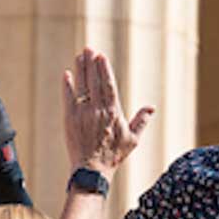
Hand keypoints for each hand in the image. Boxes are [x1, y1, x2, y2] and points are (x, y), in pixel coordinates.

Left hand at [62, 48, 154, 178]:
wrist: (91, 170)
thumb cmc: (113, 156)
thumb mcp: (132, 139)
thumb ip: (141, 121)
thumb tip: (152, 107)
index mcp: (113, 113)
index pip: (108, 85)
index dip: (104, 69)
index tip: (101, 56)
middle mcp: (97, 110)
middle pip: (94, 81)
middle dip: (91, 64)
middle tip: (88, 48)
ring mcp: (82, 114)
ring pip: (81, 86)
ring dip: (80, 70)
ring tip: (79, 56)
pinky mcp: (69, 119)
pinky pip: (68, 98)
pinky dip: (67, 86)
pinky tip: (66, 74)